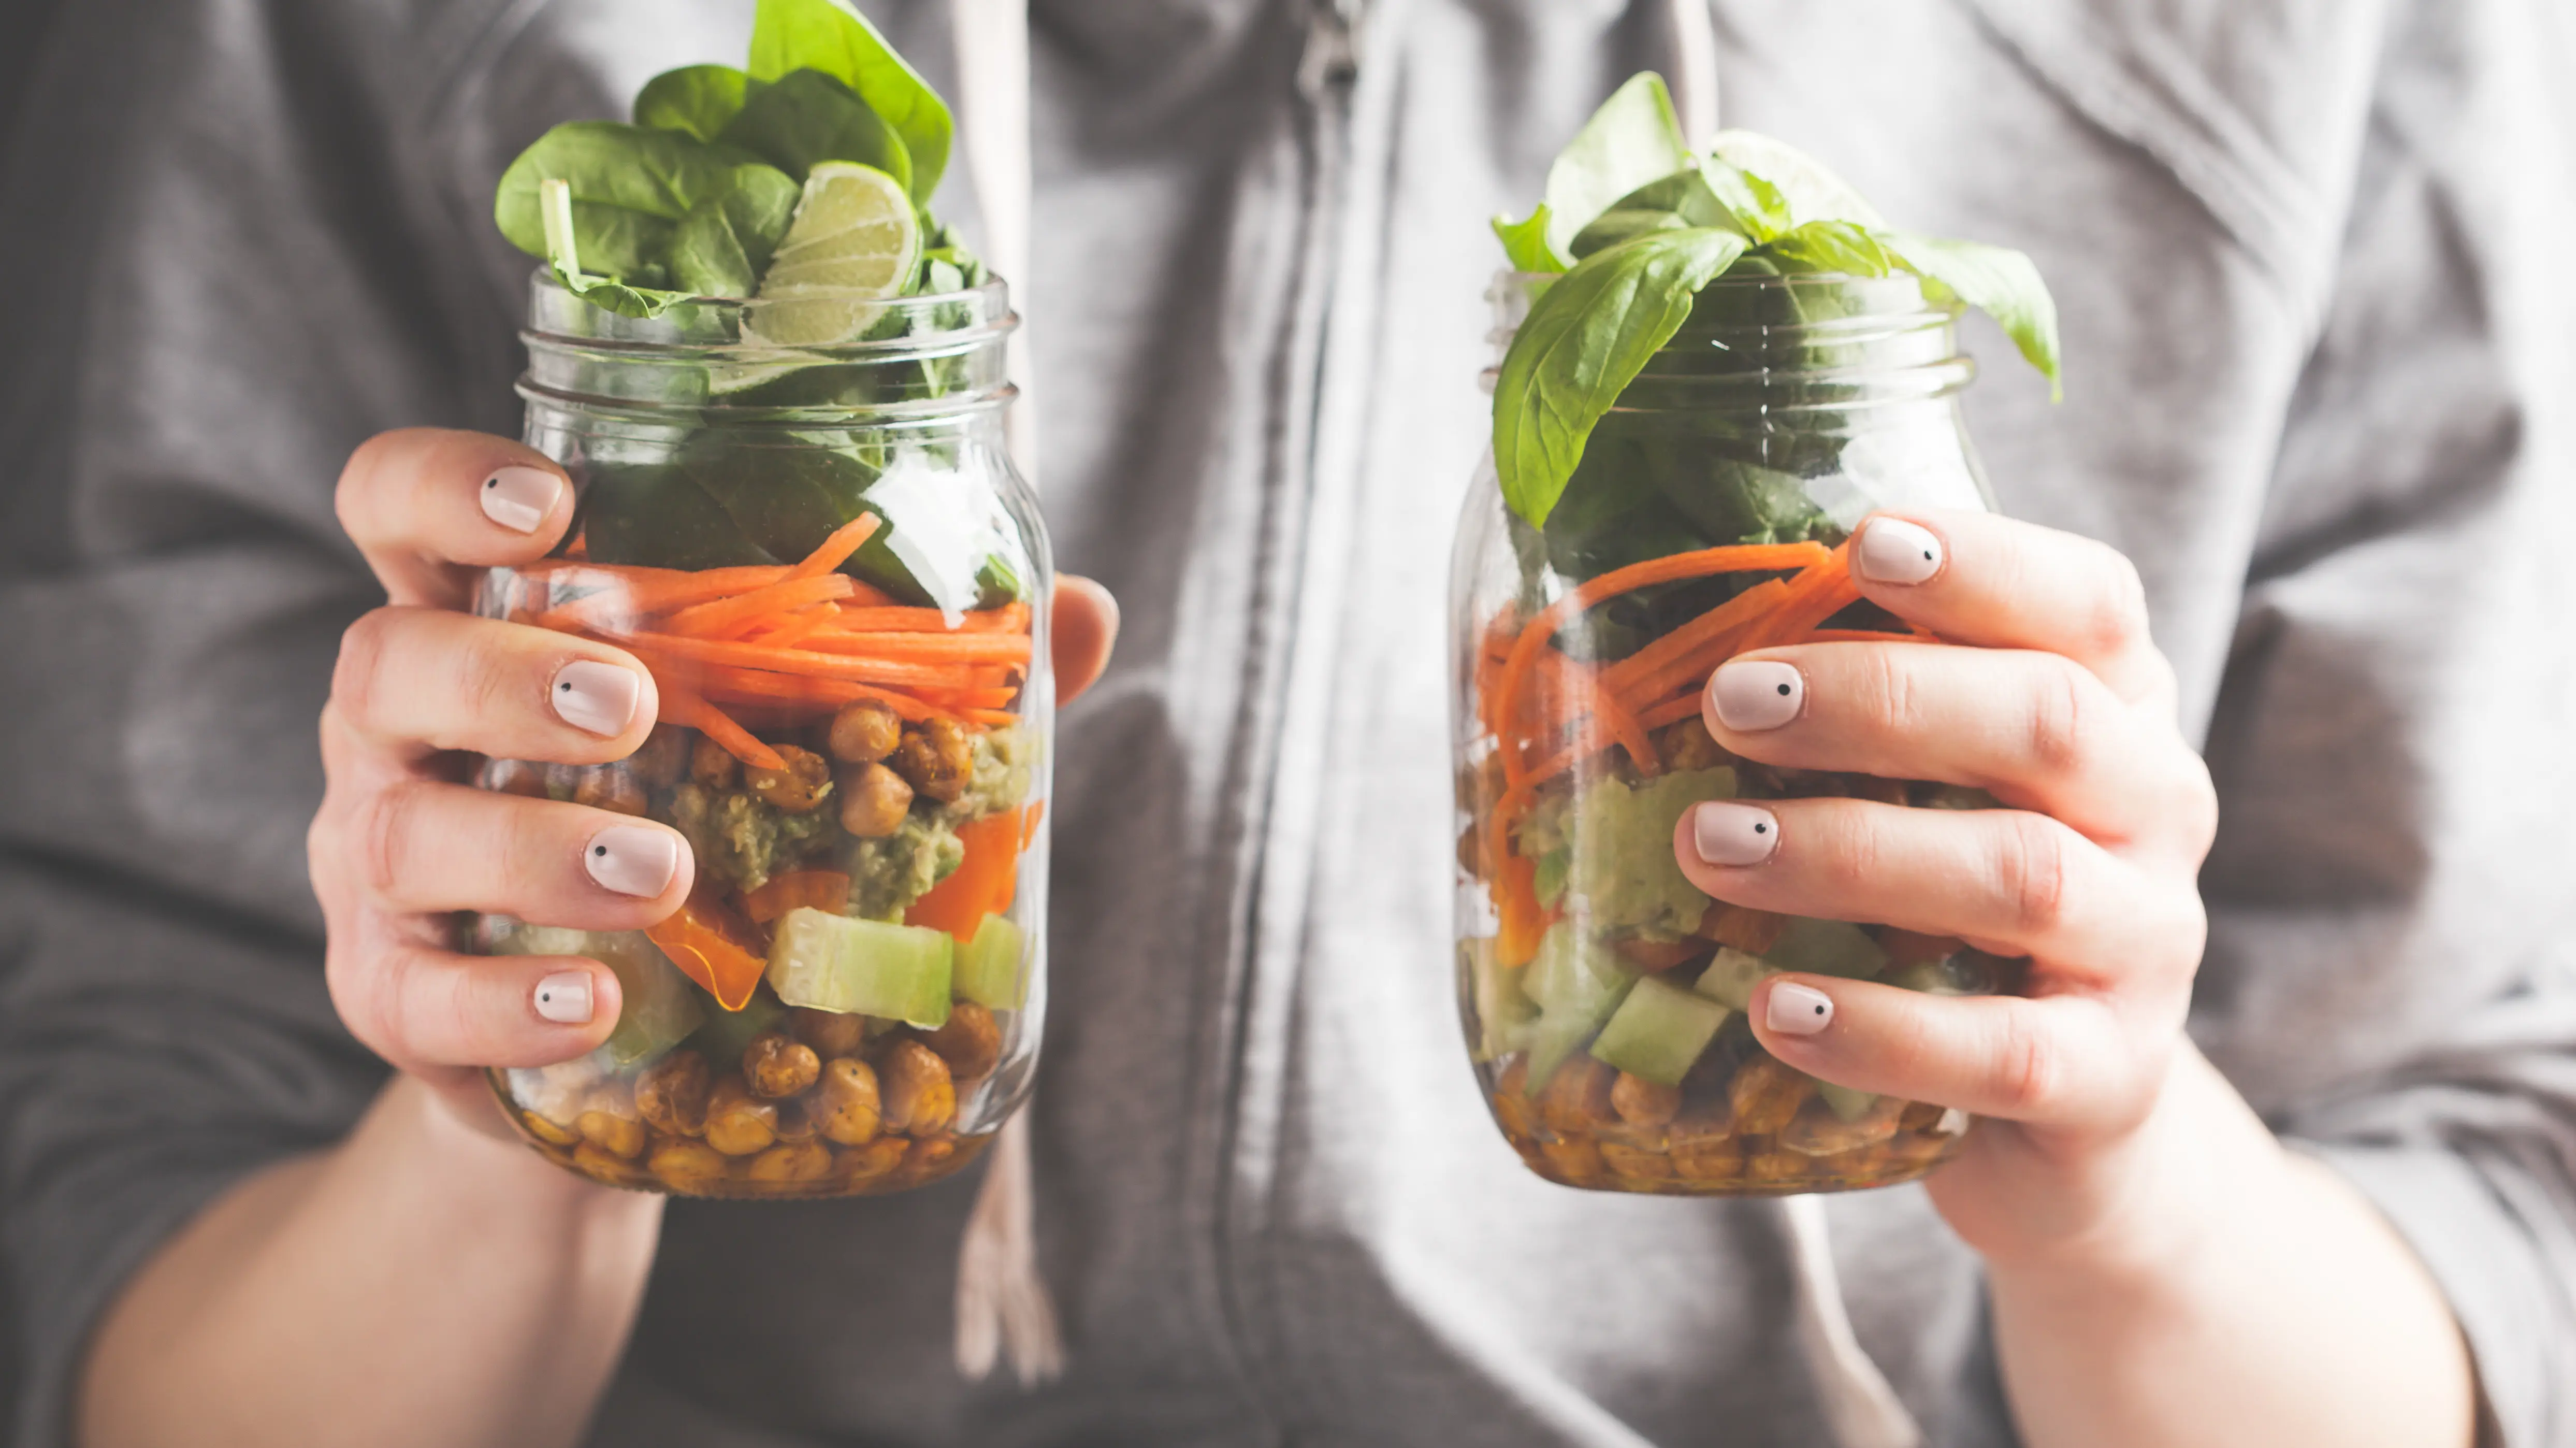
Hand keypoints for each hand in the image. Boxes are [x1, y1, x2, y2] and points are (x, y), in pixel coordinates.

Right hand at [309, 428, 1117, 1135]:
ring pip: (394, 830)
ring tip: (655, 873)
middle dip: (506, 676)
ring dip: (530, 847)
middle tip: (634, 706)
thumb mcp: (769, 740)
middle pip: (387, 660)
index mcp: (488, 624)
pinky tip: (595, 1002)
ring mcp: (380, 865)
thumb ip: (908, 673)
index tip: (554, 504)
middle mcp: (405, 731)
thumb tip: (1080, 611)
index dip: (446, 486)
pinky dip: (507, 999)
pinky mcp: (393, 997)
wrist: (610, 1040)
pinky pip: (413, 994)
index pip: (400, 507)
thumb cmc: (692, 830)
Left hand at [1669, 509, 2217, 1267]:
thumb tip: (1563, 636)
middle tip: (1731, 703)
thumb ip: (1823, 714)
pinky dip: (1883, 1031)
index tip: (1861, 544)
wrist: (2067, 1108)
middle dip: (1882, 702)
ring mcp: (2144, 949)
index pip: (2087, 606)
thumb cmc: (1952, 906)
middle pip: (2049, 723)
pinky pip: (2003, 1051)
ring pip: (2023, 879)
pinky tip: (1776, 1011)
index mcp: (2115, 710)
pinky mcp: (2107, 1078)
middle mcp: (2152, 812)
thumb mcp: (1923, 790)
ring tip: (1707, 848)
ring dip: (1853, 855)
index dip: (1985, 565)